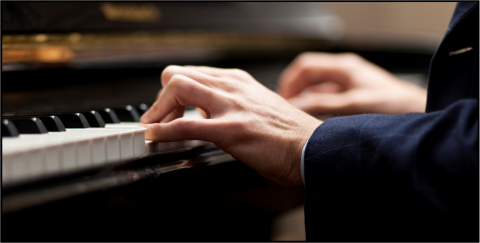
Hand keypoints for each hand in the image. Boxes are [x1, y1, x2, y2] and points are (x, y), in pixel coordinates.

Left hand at [140, 65, 321, 184]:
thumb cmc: (288, 133)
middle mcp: (231, 87)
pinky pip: (185, 125)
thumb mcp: (257, 106)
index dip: (172, 92)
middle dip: (160, 98)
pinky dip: (163, 131)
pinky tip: (156, 137)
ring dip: (158, 110)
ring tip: (157, 127)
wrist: (312, 147)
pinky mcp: (230, 129)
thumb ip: (232, 104)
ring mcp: (230, 106)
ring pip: (177, 88)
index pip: (191, 73)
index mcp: (237, 81)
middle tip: (160, 118)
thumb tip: (206, 113)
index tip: (167, 110)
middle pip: (177, 75)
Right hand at [278, 52, 426, 115]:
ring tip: (298, 115)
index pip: (305, 66)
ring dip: (306, 98)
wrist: (419, 113)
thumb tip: (298, 105)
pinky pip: (327, 96)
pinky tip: (315, 119)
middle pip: (308, 75)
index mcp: (344, 68)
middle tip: (286, 107)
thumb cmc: (394, 107)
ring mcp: (349, 83)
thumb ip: (324, 104)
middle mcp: (345, 72)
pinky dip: (318, 105)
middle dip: (295, 90)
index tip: (282, 99)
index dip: (290, 82)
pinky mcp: (353, 95)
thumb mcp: (354, 105)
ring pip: (317, 86)